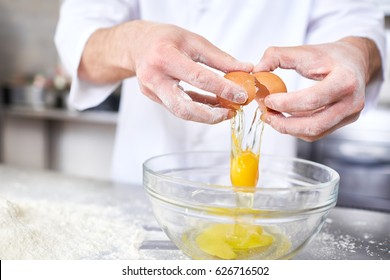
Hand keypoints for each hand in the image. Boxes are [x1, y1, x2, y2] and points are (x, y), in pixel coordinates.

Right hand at [79, 20, 252, 123]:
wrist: (138, 44)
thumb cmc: (166, 39)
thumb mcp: (194, 41)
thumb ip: (220, 59)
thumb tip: (245, 70)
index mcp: (165, 57)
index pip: (198, 78)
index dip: (222, 88)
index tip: (240, 95)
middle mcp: (154, 77)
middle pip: (184, 107)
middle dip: (211, 115)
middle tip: (231, 112)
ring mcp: (151, 91)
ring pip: (181, 112)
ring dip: (206, 115)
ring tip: (226, 111)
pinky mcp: (154, 98)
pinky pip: (179, 108)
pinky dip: (198, 109)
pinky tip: (213, 107)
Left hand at [254, 37, 381, 140]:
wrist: (355, 61)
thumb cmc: (330, 56)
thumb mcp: (304, 50)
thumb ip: (277, 56)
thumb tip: (257, 70)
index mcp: (345, 81)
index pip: (312, 100)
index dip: (286, 104)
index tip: (268, 100)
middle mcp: (351, 102)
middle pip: (314, 124)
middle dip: (284, 123)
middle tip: (266, 114)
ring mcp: (349, 115)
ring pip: (314, 133)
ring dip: (288, 128)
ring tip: (272, 116)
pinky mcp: (343, 122)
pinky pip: (317, 132)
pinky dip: (297, 128)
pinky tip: (285, 118)